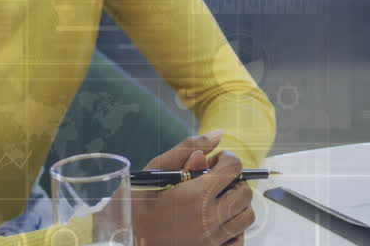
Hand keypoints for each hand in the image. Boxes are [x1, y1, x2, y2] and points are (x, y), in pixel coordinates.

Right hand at [131, 131, 254, 245]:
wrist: (123, 241)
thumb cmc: (135, 207)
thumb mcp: (155, 172)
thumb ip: (186, 151)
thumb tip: (218, 135)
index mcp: (197, 196)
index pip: (234, 168)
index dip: (226, 160)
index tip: (214, 163)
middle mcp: (209, 220)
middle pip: (244, 192)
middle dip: (234, 181)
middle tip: (216, 182)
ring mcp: (212, 241)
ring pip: (246, 217)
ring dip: (237, 205)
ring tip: (218, 202)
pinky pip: (239, 240)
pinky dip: (234, 229)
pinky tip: (217, 223)